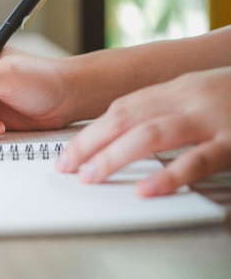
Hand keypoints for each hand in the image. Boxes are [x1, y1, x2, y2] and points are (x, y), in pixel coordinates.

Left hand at [55, 67, 230, 196]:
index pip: (120, 108)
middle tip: (67, 167)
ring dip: (116, 157)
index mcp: (174, 88)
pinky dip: (169, 175)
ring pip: (152, 134)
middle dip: (91, 143)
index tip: (68, 152)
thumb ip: (162, 108)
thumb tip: (121, 129)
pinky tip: (146, 190)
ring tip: (91, 177)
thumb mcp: (196, 94)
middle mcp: (186, 98)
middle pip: (126, 118)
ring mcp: (210, 117)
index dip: (90, 131)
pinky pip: (198, 159)